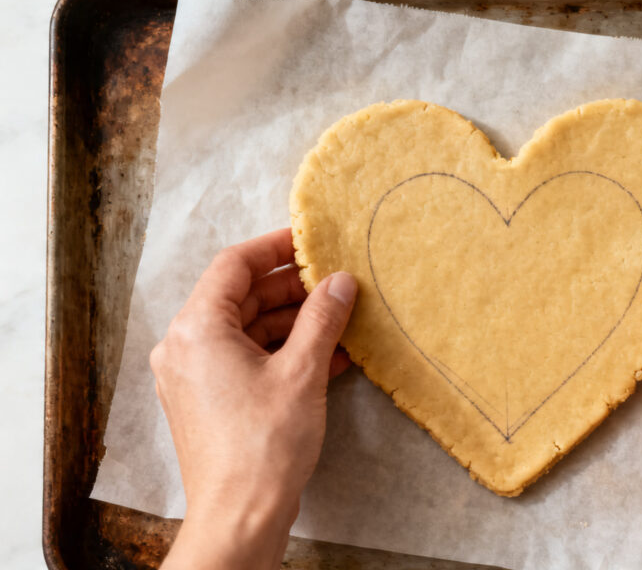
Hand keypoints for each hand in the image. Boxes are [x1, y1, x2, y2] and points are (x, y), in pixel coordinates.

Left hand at [152, 229, 357, 569]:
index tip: (310, 240)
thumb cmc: (264, 447)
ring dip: (293, 323)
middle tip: (336, 283)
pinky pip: (246, 359)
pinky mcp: (209, 400)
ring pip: (247, 330)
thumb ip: (322, 318)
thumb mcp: (302, 372)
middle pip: (241, 297)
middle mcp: (185, 346)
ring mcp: (194, 375)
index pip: (234, 265)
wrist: (240, 516)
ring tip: (340, 320)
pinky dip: (282, 352)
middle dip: (292, 289)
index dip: (275, 247)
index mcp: (196, 328)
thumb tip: (340, 282)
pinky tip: (328, 356)